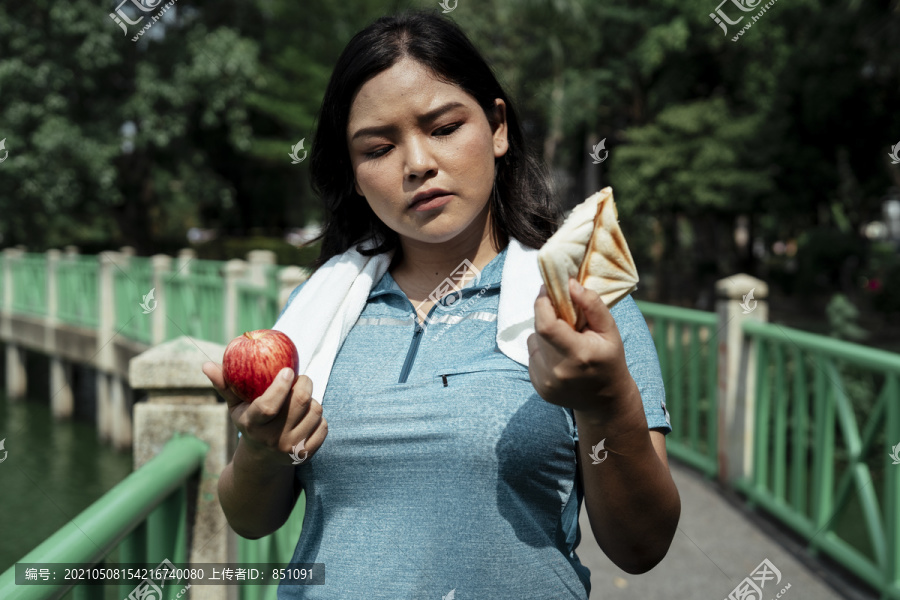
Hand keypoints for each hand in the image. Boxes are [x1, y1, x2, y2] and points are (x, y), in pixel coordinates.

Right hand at [202, 361, 327, 465]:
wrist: (262, 460)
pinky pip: (323, 427)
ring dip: (312, 399)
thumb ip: (224, 385)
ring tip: (301, 399)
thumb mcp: (235, 407)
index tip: (288, 370)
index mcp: (252, 425)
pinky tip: (308, 416)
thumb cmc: (249, 422)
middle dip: (304, 383)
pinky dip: (319, 417)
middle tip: (301, 378)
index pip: (268, 406)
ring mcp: (290, 449)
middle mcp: (272, 439)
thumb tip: (207, 364)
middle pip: (299, 403)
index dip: (281, 386)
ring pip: (315, 411)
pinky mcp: (306, 454)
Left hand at [526, 279, 637, 416]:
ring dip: (545, 334)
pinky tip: (561, 357)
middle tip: (563, 314)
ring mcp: (546, 382)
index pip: (546, 324)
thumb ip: (592, 305)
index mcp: (578, 355)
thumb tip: (570, 284)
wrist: (605, 400)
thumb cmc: (609, 360)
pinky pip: (533, 356)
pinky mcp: (539, 387)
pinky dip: (543, 350)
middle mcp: (558, 371)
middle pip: (539, 330)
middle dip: (547, 315)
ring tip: (566, 340)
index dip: (542, 303)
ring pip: (533, 341)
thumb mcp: (610, 331)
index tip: (548, 289)